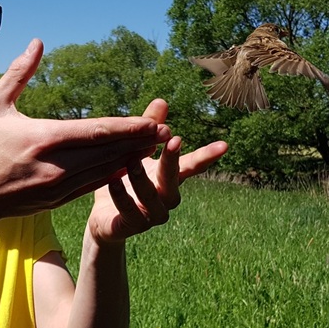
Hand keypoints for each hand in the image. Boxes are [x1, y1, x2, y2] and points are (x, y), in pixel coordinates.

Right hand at [0, 40, 171, 219]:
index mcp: (44, 138)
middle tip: (166, 130)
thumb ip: (19, 74)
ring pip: (106, 170)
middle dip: (139, 141)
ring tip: (155, 145)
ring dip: (133, 158)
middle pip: (109, 151)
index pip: (97, 131)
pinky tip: (131, 164)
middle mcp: (57, 165)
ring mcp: (60, 186)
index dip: (128, 127)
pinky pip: (95, 185)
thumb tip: (38, 42)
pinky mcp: (60, 200)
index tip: (151, 120)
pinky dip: (115, 174)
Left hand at [87, 99, 227, 244]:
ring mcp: (152, 215)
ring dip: (143, 180)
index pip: (192, 165)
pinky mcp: (133, 227)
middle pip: (174, 179)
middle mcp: (167, 197)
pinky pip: (130, 212)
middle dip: (173, 160)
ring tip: (132, 162)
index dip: (207, 156)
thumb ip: (148, 129)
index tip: (224, 145)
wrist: (105, 218)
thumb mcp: (134, 151)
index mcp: (170, 178)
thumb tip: (162, 100)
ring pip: (152, 197)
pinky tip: (114, 182)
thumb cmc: (124, 180)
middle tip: (174, 140)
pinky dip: (122, 197)